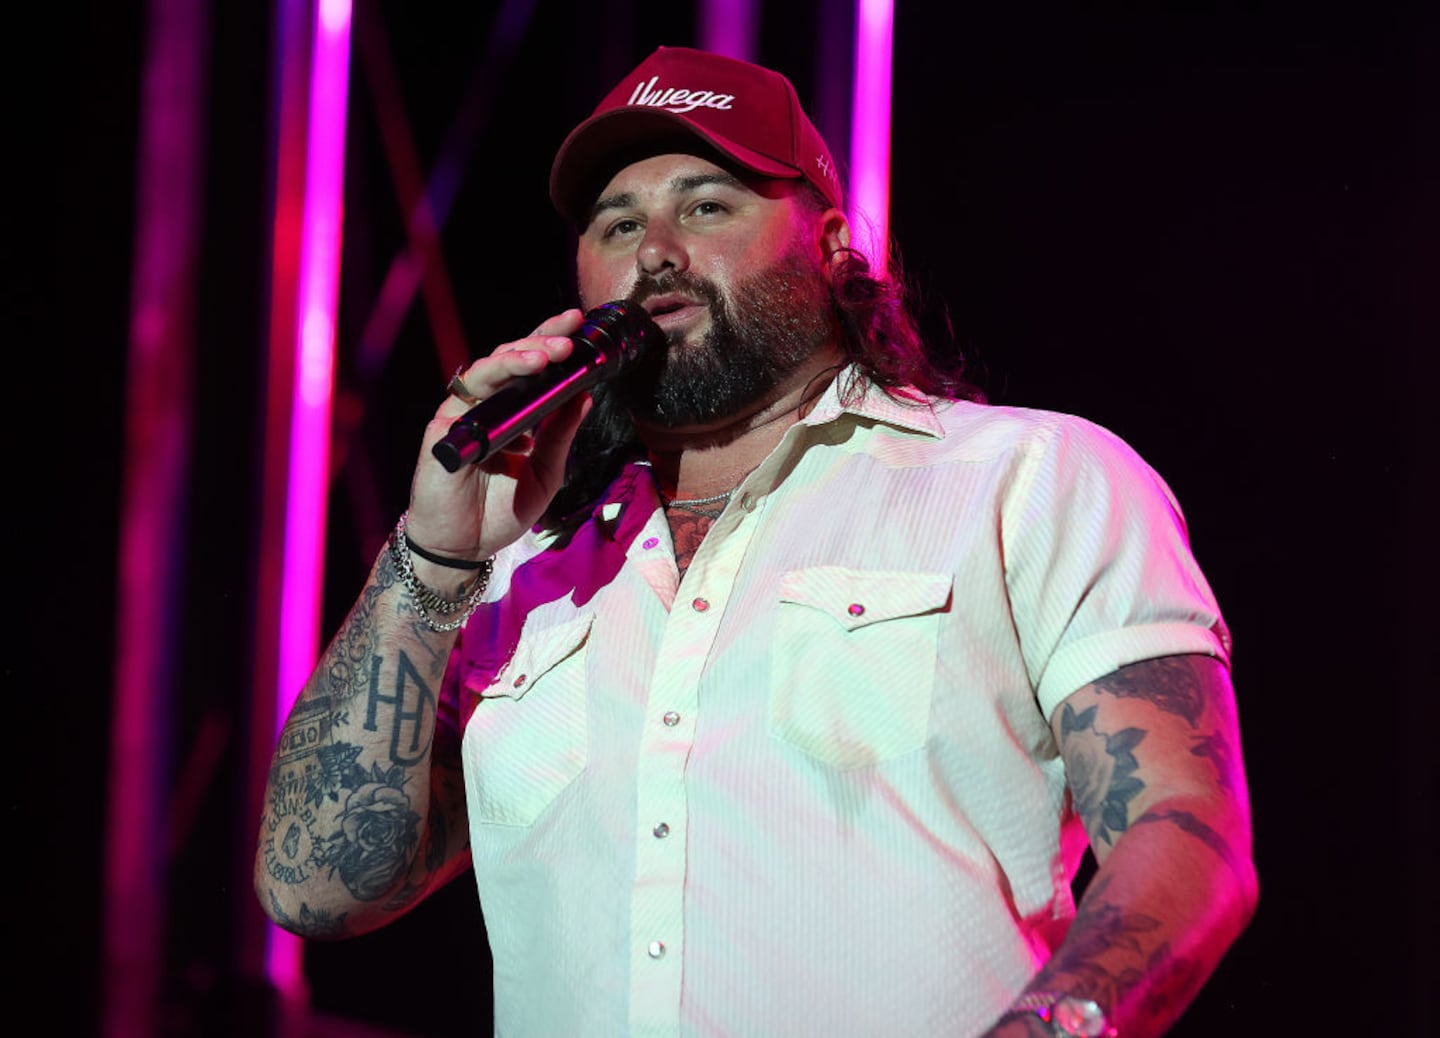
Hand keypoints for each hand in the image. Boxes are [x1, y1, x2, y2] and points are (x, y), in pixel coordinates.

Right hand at [405, 308, 590, 559]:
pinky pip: (467, 400)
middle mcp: (487, 406)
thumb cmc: (500, 510)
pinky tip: (516, 389)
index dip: (550, 340)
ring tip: (546, 354)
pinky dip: (492, 389)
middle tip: (570, 335)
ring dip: (517, 358)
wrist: (465, 546)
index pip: (532, 367)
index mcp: (512, 411)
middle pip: (511, 358)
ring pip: (487, 370)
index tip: (578, 323)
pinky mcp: (443, 430)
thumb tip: (585, 396)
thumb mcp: (546, 472)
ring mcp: (463, 415)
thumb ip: (561, 436)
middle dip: (540, 341)